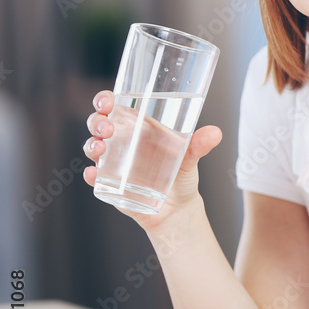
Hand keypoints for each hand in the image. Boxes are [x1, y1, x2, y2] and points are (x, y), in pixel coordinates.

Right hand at [83, 90, 222, 230]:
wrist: (178, 209)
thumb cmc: (182, 175)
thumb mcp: (191, 157)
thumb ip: (199, 145)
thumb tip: (216, 133)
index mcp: (138, 127)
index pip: (115, 106)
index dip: (105, 99)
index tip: (108, 100)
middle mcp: (122, 141)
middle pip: (99, 123)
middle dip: (97, 122)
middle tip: (107, 129)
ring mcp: (114, 163)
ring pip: (93, 147)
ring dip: (92, 145)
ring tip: (101, 150)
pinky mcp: (111, 185)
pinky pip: (95, 178)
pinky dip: (92, 175)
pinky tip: (94, 174)